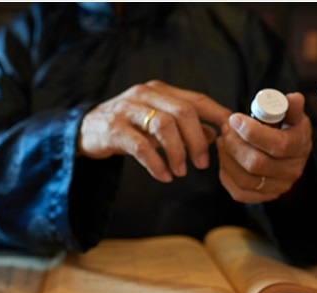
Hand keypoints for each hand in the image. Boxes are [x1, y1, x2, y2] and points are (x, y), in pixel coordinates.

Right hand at [77, 80, 231, 182]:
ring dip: (178, 152)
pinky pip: (141, 146)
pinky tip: (164, 176)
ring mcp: (128, 109)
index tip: (231, 138)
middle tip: (203, 164)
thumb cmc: (127, 127)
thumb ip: (185, 126)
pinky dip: (156, 164)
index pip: (197, 100)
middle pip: (184, 112)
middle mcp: (146, 94)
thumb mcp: (157, 123)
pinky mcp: (114, 128)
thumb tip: (216, 134)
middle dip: (198, 140)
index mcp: (161, 91)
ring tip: (182, 172)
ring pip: (164, 126)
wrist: (84, 130)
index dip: (218, 117)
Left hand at [216, 92, 312, 202]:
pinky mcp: (262, 198)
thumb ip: (290, 107)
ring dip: (227, 157)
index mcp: (299, 148)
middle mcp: (291, 172)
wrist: (287, 155)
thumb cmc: (285, 130)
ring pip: (244, 178)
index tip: (235, 119)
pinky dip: (226, 174)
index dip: (252, 132)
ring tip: (223, 140)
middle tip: (225, 129)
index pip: (278, 145)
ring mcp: (277, 187)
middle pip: (256, 164)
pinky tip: (224, 157)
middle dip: (234, 144)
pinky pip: (238, 192)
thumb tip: (294, 98)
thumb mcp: (291, 115)